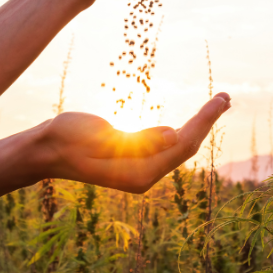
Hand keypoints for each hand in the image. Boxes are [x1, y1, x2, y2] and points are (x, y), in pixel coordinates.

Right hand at [23, 92, 230, 192]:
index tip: (220, 100)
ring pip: (178, 145)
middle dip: (207, 122)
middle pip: (186, 146)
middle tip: (226, 97)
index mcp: (137, 173)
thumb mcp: (98, 137)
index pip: (181, 145)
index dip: (204, 122)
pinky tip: (194, 119)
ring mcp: (141, 168)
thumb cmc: (66, 140)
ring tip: (218, 103)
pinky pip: (166, 144)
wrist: (46, 150)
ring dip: (199, 124)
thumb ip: (137, 140)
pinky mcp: (136, 159)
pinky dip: (183, 128)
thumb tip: (173, 135)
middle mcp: (144, 175)